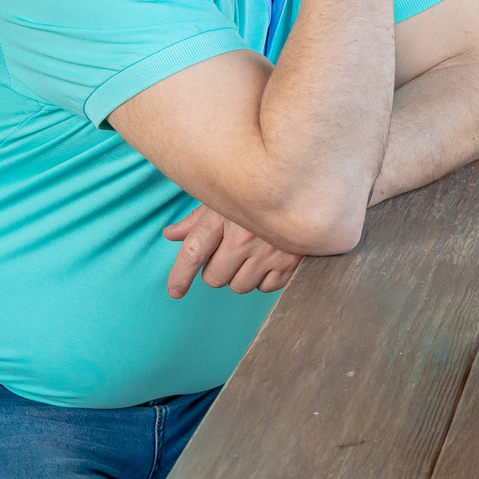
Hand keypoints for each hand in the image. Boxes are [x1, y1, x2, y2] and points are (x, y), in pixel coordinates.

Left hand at [163, 204, 304, 297]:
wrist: (308, 187)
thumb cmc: (260, 191)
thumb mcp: (226, 198)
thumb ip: (197, 219)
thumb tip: (170, 235)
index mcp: (224, 216)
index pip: (193, 253)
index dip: (180, 276)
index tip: (175, 291)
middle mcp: (245, 237)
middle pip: (214, 278)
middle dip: (216, 270)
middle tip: (228, 255)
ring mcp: (268, 252)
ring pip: (239, 286)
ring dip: (240, 276)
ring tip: (251, 254)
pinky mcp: (290, 264)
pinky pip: (266, 288)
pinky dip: (264, 278)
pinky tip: (269, 258)